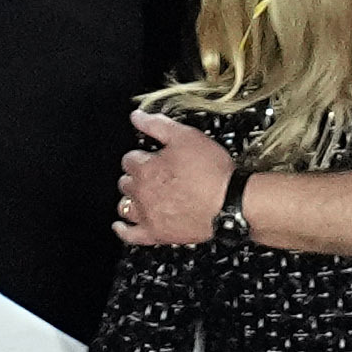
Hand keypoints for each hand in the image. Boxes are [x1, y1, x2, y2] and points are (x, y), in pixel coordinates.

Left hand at [110, 107, 242, 249]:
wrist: (231, 203)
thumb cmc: (212, 171)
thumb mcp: (186, 137)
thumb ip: (157, 125)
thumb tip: (137, 116)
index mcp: (145, 168)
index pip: (129, 159)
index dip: (140, 156)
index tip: (149, 157)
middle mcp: (141, 193)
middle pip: (126, 182)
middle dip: (135, 176)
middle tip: (151, 175)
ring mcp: (148, 215)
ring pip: (125, 206)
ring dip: (130, 199)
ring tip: (141, 195)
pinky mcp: (157, 234)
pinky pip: (131, 235)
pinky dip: (123, 230)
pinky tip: (120, 225)